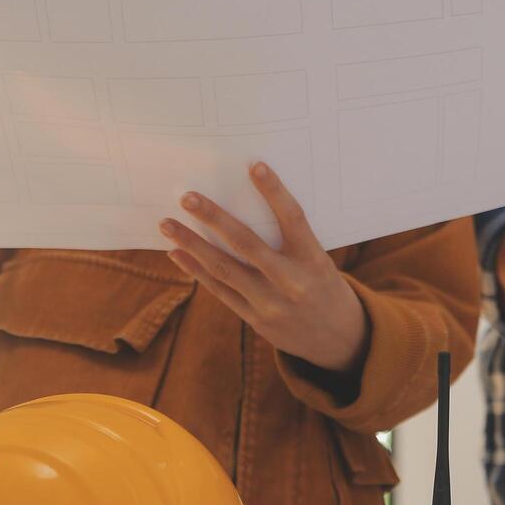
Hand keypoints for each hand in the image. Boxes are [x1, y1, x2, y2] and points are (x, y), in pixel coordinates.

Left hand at [159, 163, 369, 375]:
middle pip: (247, 244)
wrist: (337, 339)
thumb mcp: (319, 261)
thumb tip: (245, 204)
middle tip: (187, 197)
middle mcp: (291, 282)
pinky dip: (196, 270)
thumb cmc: (324, 286)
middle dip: (214, 218)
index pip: (293, 219)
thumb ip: (291, 239)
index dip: (275, 192)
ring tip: (167, 223)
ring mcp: (270, 303)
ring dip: (192, 244)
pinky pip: (220, 290)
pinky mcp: (255, 319)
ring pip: (224, 269)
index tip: (254, 165)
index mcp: (313, 260)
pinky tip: (176, 252)